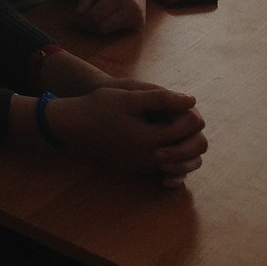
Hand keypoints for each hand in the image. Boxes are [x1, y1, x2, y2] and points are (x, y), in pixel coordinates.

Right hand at [46, 86, 206, 185]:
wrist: (75, 126)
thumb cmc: (99, 108)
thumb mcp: (129, 97)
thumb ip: (161, 98)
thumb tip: (192, 100)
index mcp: (152, 140)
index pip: (189, 127)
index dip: (187, 110)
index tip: (175, 101)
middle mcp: (152, 159)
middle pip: (191, 150)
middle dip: (190, 130)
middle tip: (178, 113)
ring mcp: (145, 166)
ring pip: (181, 160)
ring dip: (182, 141)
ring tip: (172, 122)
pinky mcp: (138, 168)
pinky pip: (166, 165)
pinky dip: (171, 153)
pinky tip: (162, 136)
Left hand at [75, 0, 155, 34]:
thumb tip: (78, 14)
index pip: (95, 16)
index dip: (81, 20)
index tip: (71, 18)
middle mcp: (131, 8)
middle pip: (102, 27)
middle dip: (86, 26)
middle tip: (77, 21)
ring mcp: (137, 17)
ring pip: (108, 31)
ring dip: (96, 27)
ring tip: (89, 16)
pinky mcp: (140, 24)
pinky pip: (117, 30)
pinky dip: (107, 26)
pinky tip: (105, 16)